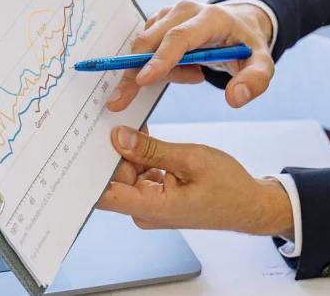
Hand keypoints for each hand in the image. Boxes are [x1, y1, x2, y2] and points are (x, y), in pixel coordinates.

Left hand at [97, 126, 293, 237]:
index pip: (104, 195)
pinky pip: (138, 173)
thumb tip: (119, 138)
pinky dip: (141, 155)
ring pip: (126, 172)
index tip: (81, 145)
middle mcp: (145, 210)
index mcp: (152, 207)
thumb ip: (152, 149)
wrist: (248, 205)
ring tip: (132, 124)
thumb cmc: (228, 187)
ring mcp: (149, 204)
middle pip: (113, 177)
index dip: (88, 171)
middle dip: (112, 150)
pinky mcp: (155, 196)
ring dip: (128, 150)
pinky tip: (144, 136)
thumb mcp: (191, 159)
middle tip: (112, 118)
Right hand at [106, 1, 273, 110]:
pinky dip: (158, 67)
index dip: (160, 59)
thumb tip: (234, 98)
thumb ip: (255, 81)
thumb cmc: (246, 46)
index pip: (179, 38)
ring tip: (194, 75)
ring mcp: (168, 14)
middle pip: (150, 43)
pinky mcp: (158, 21)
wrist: (238, 25)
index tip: (141, 80)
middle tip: (120, 101)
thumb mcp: (262, 64)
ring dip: (160, 72)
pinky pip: (146, 49)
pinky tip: (186, 69)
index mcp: (210, 18)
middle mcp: (184, 10)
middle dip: (133, 73)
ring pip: (145, 48)